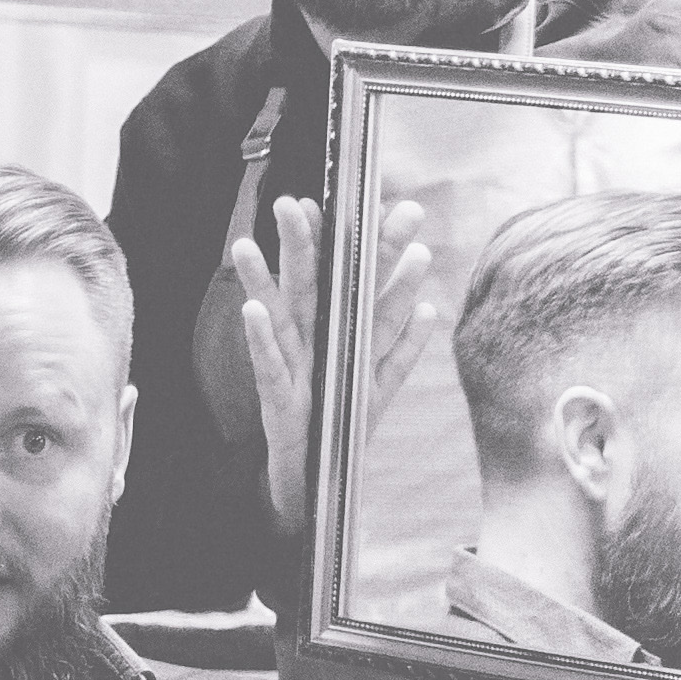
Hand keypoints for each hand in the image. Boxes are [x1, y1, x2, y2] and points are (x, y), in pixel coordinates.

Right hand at [225, 196, 442, 532]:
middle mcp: (314, 342)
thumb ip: (401, 349)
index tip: (397, 206)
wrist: (310, 485)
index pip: (363, 285)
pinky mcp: (277, 399)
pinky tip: (251, 307)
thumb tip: (429, 307)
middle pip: (320, 283)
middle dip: (323, 239)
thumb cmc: (339, 427)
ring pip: (286, 309)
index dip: (378, 248)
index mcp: (340, 335)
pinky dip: (259, 337)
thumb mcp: (378, 387)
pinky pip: (268, 366)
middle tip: (318, 194)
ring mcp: (293, 366)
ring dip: (280, 266)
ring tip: (276, 226)